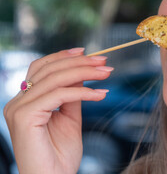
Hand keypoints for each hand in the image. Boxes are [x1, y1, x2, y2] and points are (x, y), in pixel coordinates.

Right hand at [4, 48, 112, 173]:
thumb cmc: (60, 155)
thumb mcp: (70, 117)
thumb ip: (73, 94)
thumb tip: (83, 73)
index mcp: (26, 100)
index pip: (42, 68)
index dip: (64, 57)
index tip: (88, 53)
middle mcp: (18, 101)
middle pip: (49, 69)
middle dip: (79, 62)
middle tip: (104, 61)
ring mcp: (18, 108)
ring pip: (54, 78)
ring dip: (85, 72)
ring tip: (106, 73)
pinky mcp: (24, 116)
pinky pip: (59, 95)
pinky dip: (83, 91)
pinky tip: (100, 94)